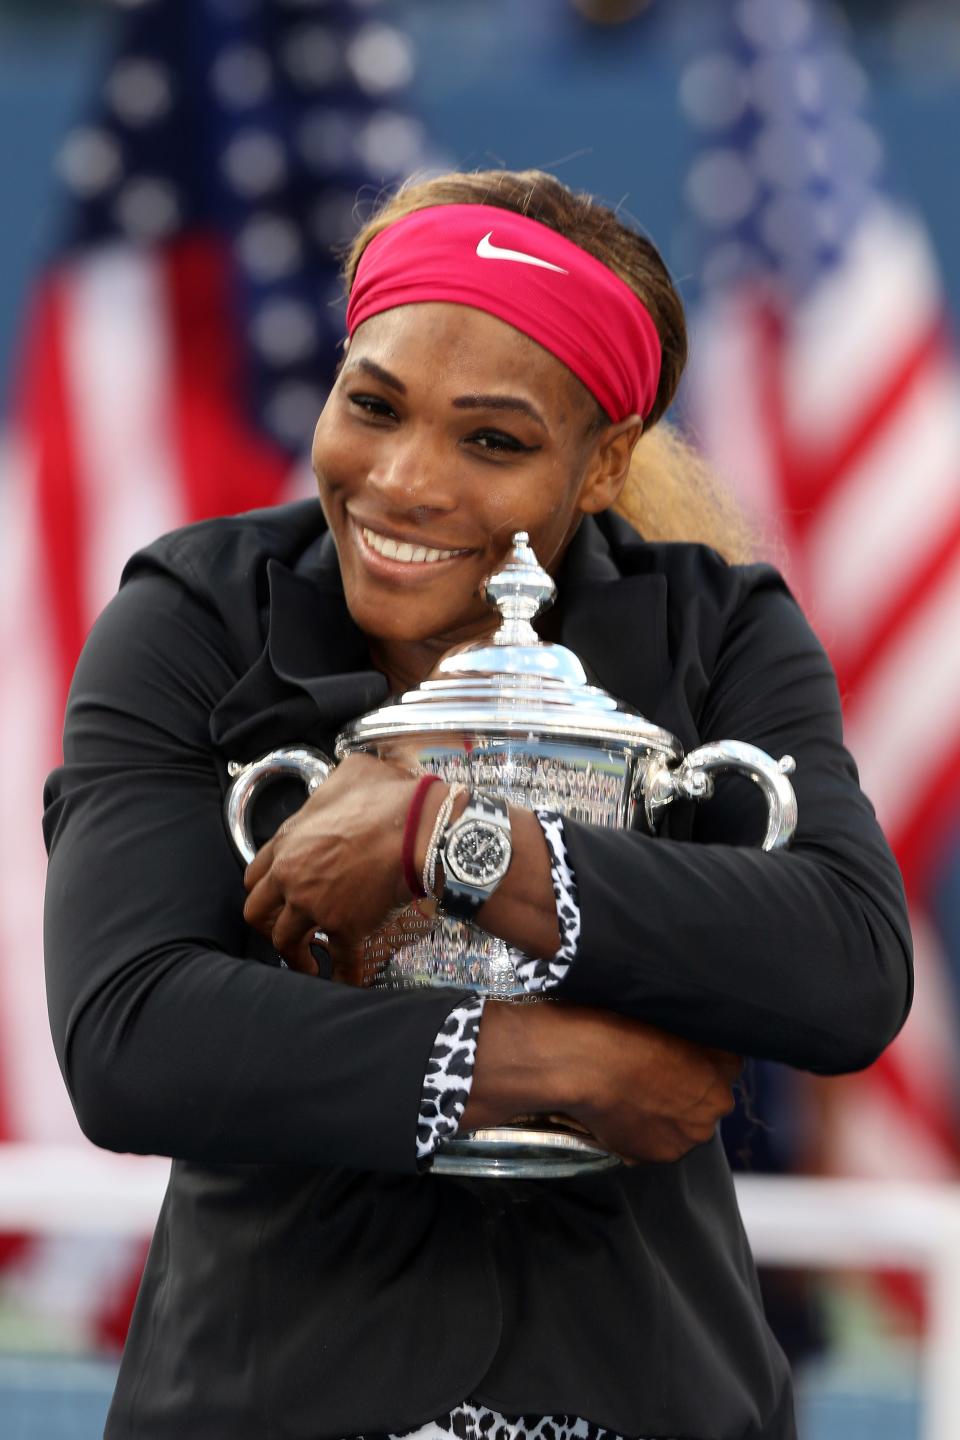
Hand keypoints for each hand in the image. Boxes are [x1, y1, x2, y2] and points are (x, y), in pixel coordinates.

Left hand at [242, 752, 415, 972]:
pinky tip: (346, 982)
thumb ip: (335, 786)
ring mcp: (315, 907)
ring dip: (296, 957)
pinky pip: (340, 963)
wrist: (420, 827)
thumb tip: (343, 784)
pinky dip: (343, 976)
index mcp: (288, 843)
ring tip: (309, 964)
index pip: (256, 876)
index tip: (273, 899)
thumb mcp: (351, 773)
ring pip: (287, 943)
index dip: (264, 890)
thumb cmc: (388, 796)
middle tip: (282, 932)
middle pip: (258, 914)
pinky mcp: (345, 930)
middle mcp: (293, 878)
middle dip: (267, 926)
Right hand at [566, 1010, 741, 1162]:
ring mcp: (691, 1134)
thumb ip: (696, 1037)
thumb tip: (695, 1048)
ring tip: (636, 1099)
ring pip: (685, 1126)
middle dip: (689, 1092)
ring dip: (670, 1117)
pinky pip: (660, 1144)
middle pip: (709, 1099)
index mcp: (727, 1064)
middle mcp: (718, 1104)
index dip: (701, 1059)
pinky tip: (625, 1115)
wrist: (587, 1063)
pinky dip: (647, 1134)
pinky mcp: (663, 1156)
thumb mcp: (672, 1016)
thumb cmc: (624, 1028)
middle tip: (654, 1077)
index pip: (726, 1064)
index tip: (677, 1055)